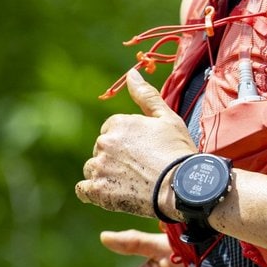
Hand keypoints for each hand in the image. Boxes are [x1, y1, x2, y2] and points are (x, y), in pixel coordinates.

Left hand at [77, 69, 195, 216]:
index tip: (143, 152)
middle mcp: (104, 143)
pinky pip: (84, 190)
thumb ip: (146, 95)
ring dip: (106, 174)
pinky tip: (109, 193)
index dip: (128, 141)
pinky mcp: (98, 191)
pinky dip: (93, 192)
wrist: (182, 187)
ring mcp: (99, 168)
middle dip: (116, 157)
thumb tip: (131, 73)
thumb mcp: (167, 118)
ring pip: (93, 168)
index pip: (112, 129)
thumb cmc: (177, 151)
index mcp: (118, 124)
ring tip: (130, 183)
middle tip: (140, 168)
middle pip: (102, 149)